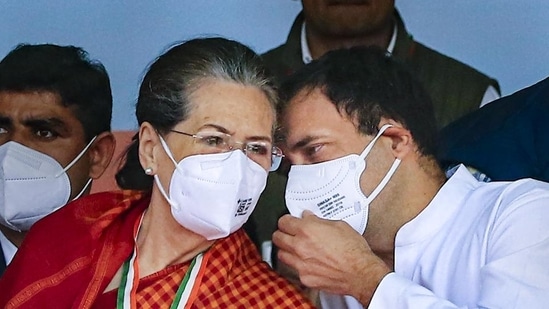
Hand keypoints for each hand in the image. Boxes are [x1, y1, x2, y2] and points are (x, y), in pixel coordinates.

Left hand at [272, 211, 390, 305]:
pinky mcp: (305, 277)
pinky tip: (306, 262)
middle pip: (277, 237)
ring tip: (295, 248)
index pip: (283, 222)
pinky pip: (293, 269)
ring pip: (281, 254)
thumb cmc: (353, 250)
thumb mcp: (338, 225)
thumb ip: (319, 220)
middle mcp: (300, 246)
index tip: (289, 222)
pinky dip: (297, 265)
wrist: (360, 272)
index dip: (286, 220)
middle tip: (288, 233)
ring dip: (286, 250)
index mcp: (307, 230)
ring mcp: (301, 264)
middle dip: (282, 233)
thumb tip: (308, 217)